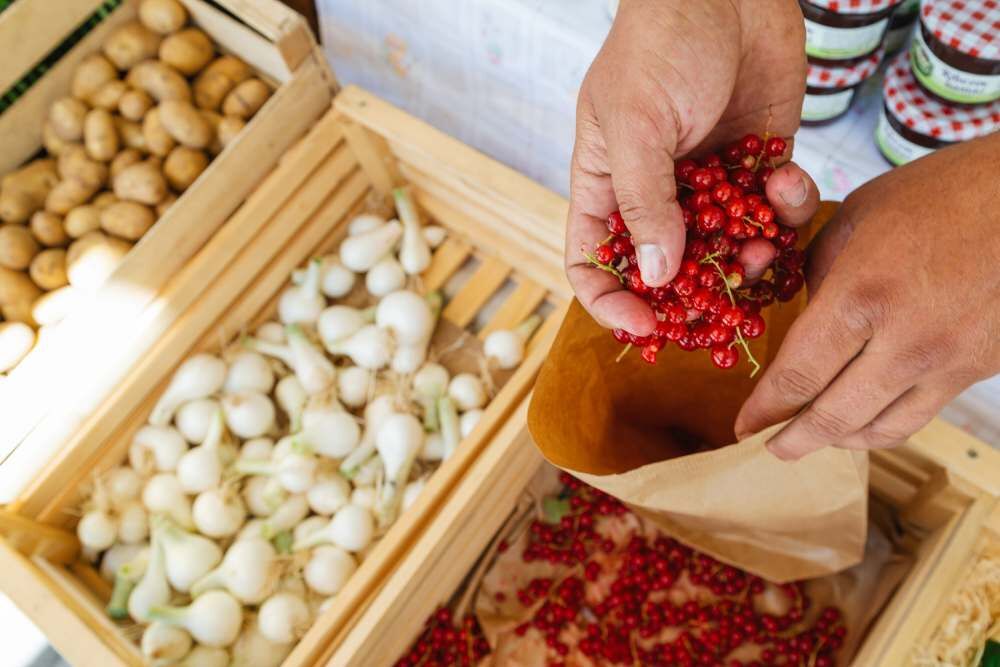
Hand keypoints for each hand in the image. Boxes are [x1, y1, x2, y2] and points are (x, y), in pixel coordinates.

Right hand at [565, 0, 812, 335]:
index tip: (646, 326)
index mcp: (607, 187)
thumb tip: (657, 276)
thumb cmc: (659, 44)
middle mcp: (657, 196)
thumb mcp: (635, 122)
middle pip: (666, 273)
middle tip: (725, 304)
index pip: (594, 264)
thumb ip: (645, 201)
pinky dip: (786, 208)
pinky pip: (774, 212)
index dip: (612, 303)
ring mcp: (709, 186)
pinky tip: (785, 177)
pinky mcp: (759, 167)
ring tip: (763, 242)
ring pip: (728, 252)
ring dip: (750, 258)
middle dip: (696, 295)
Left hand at [735, 133, 999, 459]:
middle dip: (793, 440)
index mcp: (862, 296)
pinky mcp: (980, 369)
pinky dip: (883, 428)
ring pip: (880, 428)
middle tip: (769, 448)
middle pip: (835, 416)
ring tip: (812, 438)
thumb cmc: (941, 193)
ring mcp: (949, 362)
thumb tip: (804, 316)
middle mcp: (905, 342)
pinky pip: (920, 415)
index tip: (743, 425)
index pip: (798, 376)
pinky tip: (863, 423)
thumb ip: (820, 275)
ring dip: (838, 441)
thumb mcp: (856, 218)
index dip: (765, 409)